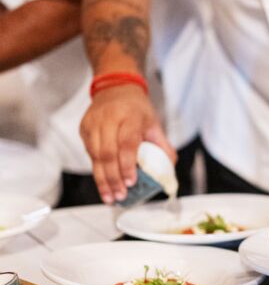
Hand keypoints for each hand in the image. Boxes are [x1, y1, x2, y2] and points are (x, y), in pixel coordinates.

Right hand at [80, 85, 175, 203]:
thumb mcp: (154, 123)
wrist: (116, 87)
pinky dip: (96, 171)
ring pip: (95, 156)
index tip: (131, 182)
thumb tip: (169, 170)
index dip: (127, 165)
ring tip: (110, 197)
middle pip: (107, 153)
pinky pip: (89, 153)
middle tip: (120, 196)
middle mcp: (109, 119)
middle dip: (113, 179)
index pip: (127, 144)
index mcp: (130, 117)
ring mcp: (94, 123)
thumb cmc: (137, 109)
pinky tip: (103, 185)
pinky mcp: (84, 128)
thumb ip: (163, 146)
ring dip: (102, 180)